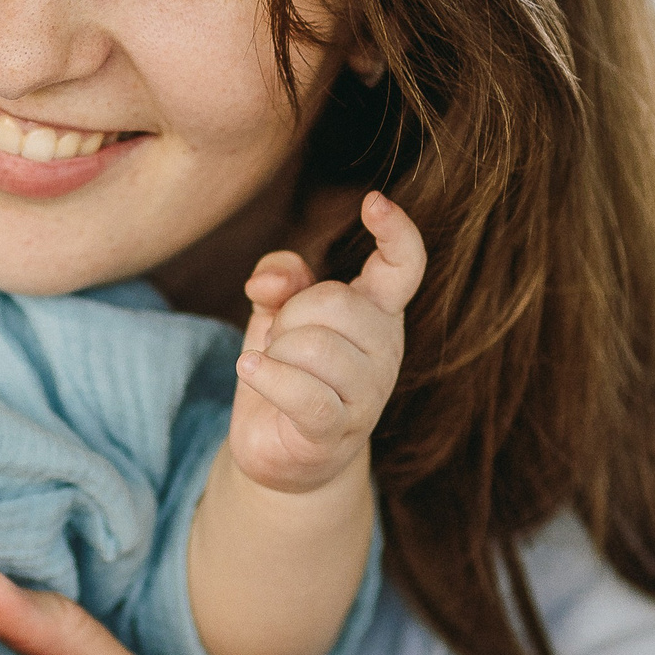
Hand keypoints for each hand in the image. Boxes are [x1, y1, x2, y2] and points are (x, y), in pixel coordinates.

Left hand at [230, 192, 424, 493]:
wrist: (281, 452)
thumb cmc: (287, 370)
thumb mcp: (278, 311)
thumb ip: (281, 278)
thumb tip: (272, 283)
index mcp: (377, 311)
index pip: (405, 265)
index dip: (396, 232)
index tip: (373, 201)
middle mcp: (385, 350)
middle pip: (334, 302)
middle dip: (289, 315)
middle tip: (280, 340)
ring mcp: (367, 395)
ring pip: (313, 347)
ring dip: (275, 353)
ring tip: (275, 369)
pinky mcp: (336, 431)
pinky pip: (304, 394)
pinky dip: (269, 378)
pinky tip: (250, 370)